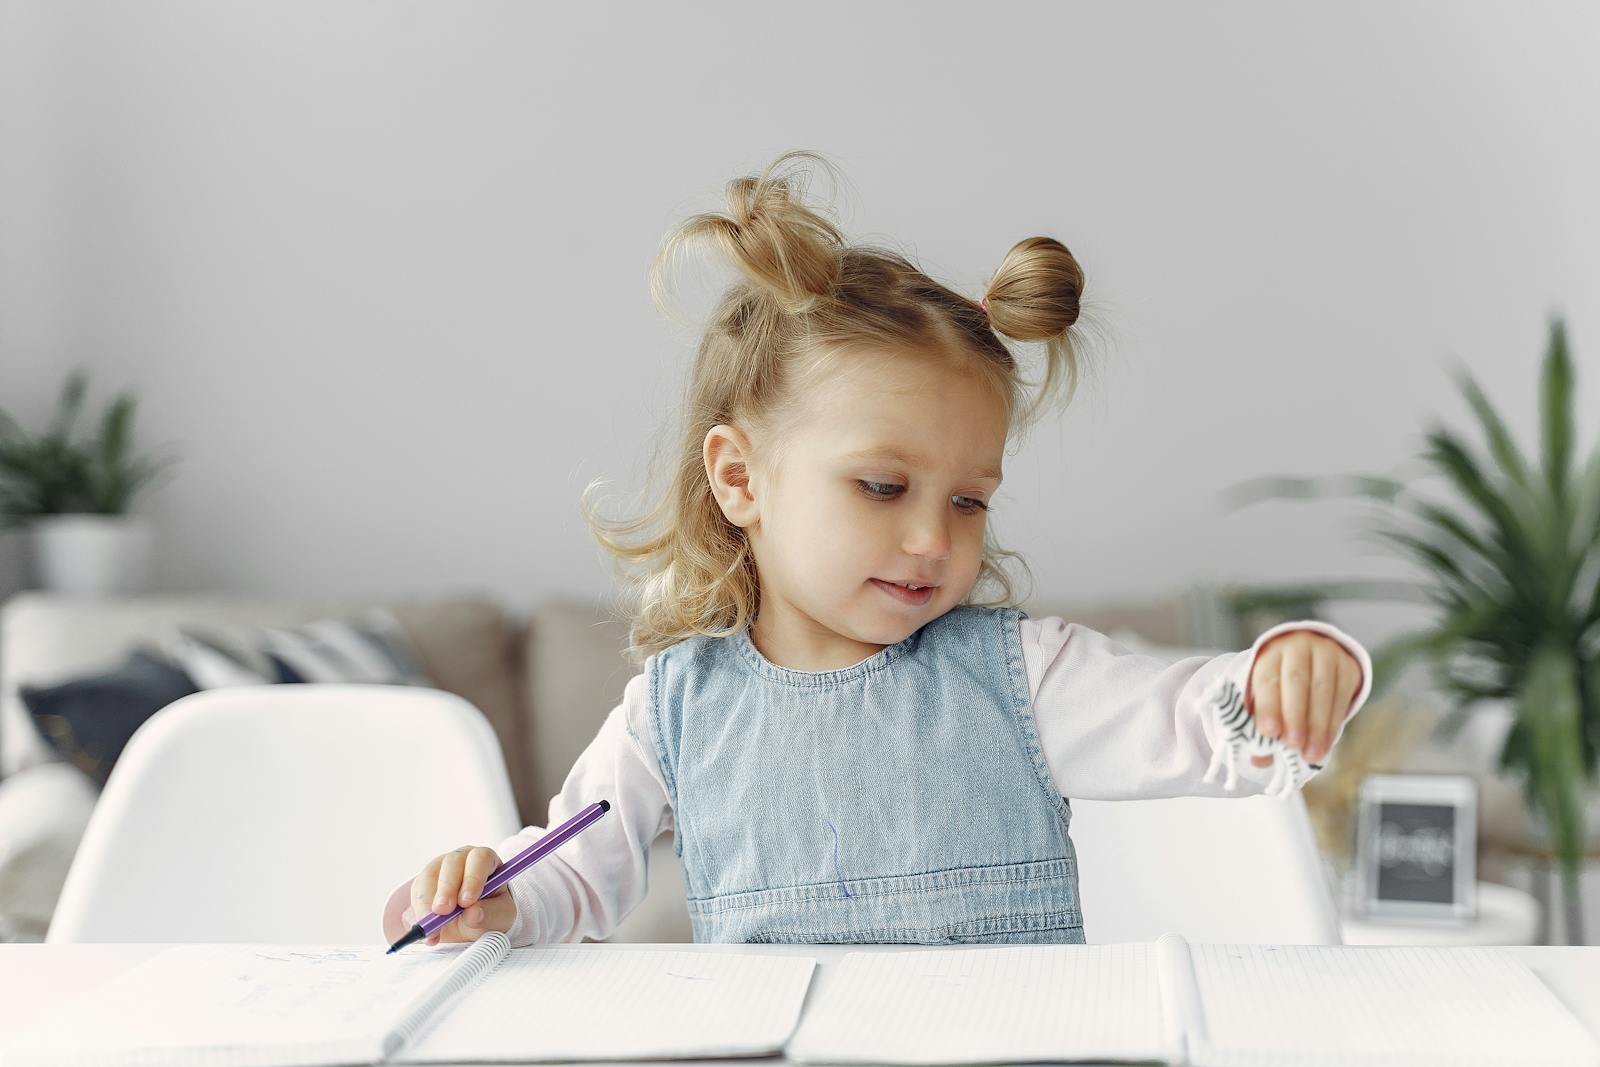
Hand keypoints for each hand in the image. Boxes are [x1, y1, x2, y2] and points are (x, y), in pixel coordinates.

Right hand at [381, 845, 515, 946]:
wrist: (472, 922)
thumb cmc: (491, 911)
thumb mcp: (500, 916)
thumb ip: (490, 914)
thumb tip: (473, 914)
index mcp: (486, 860)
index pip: (480, 858)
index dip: (472, 878)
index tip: (466, 902)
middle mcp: (463, 858)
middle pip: (452, 863)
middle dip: (446, 889)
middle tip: (443, 911)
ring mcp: (441, 867)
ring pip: (430, 875)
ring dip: (428, 902)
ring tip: (432, 928)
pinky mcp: (424, 881)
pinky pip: (417, 891)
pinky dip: (420, 912)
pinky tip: (427, 931)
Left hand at [1245, 630, 1360, 763]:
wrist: (1313, 658)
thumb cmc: (1281, 684)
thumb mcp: (1266, 697)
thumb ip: (1260, 724)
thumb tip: (1259, 760)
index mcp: (1270, 653)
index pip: (1267, 678)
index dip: (1268, 706)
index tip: (1269, 733)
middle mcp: (1298, 647)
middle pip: (1296, 681)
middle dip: (1295, 716)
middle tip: (1293, 745)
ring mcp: (1326, 653)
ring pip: (1322, 690)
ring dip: (1317, 726)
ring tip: (1311, 754)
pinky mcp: (1348, 666)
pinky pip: (1341, 697)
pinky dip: (1333, 724)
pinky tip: (1326, 744)